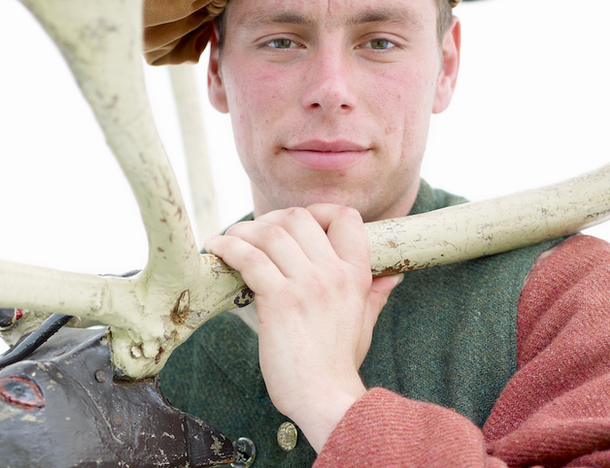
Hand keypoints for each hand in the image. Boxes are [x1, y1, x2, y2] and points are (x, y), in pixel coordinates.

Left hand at [205, 204, 401, 451]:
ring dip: (244, 230)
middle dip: (270, 218)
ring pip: (271, 233)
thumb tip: (392, 275)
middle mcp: (333, 273)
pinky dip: (229, 247)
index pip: (345, 217)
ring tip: (228, 239)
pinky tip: (216, 248)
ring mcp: (306, 285)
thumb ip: (375, 293)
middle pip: (298, 217)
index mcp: (356, 274)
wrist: (325, 398)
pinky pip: (250, 258)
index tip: (294, 224)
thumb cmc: (338, 364)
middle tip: (253, 234)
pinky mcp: (279, 300)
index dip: (318, 211)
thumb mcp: (365, 322)